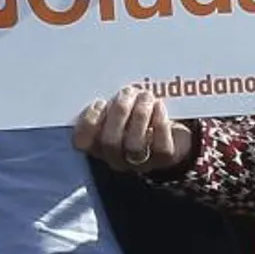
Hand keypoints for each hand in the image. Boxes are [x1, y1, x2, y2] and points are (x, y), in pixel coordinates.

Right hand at [71, 86, 195, 174]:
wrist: (171, 127)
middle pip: (110, 141)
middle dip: (119, 112)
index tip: (100, 101)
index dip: (89, 121)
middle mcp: (117, 158)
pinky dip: (159, 123)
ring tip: (145, 96)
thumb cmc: (137, 111)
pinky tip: (158, 106)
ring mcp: (141, 163)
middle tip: (128, 92)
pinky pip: (160, 147)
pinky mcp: (165, 160)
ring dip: (140, 114)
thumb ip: (107, 102)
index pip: (83, 142)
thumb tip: (107, 91)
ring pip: (135, 145)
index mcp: (99, 145)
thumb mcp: (118, 105)